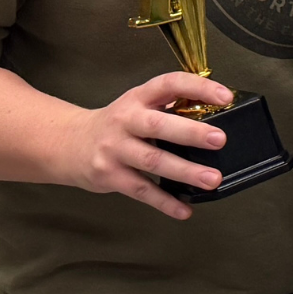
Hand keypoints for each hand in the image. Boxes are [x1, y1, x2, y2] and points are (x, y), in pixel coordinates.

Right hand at [58, 73, 236, 219]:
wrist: (68, 144)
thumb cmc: (117, 125)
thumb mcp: (139, 106)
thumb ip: (170, 108)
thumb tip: (217, 113)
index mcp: (138, 98)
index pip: (169, 84)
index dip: (197, 87)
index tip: (224, 96)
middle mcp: (125, 121)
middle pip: (158, 125)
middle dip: (190, 132)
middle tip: (220, 140)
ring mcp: (115, 149)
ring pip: (152, 160)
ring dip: (185, 171)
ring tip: (212, 179)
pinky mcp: (109, 176)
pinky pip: (141, 190)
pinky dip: (165, 201)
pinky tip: (184, 209)